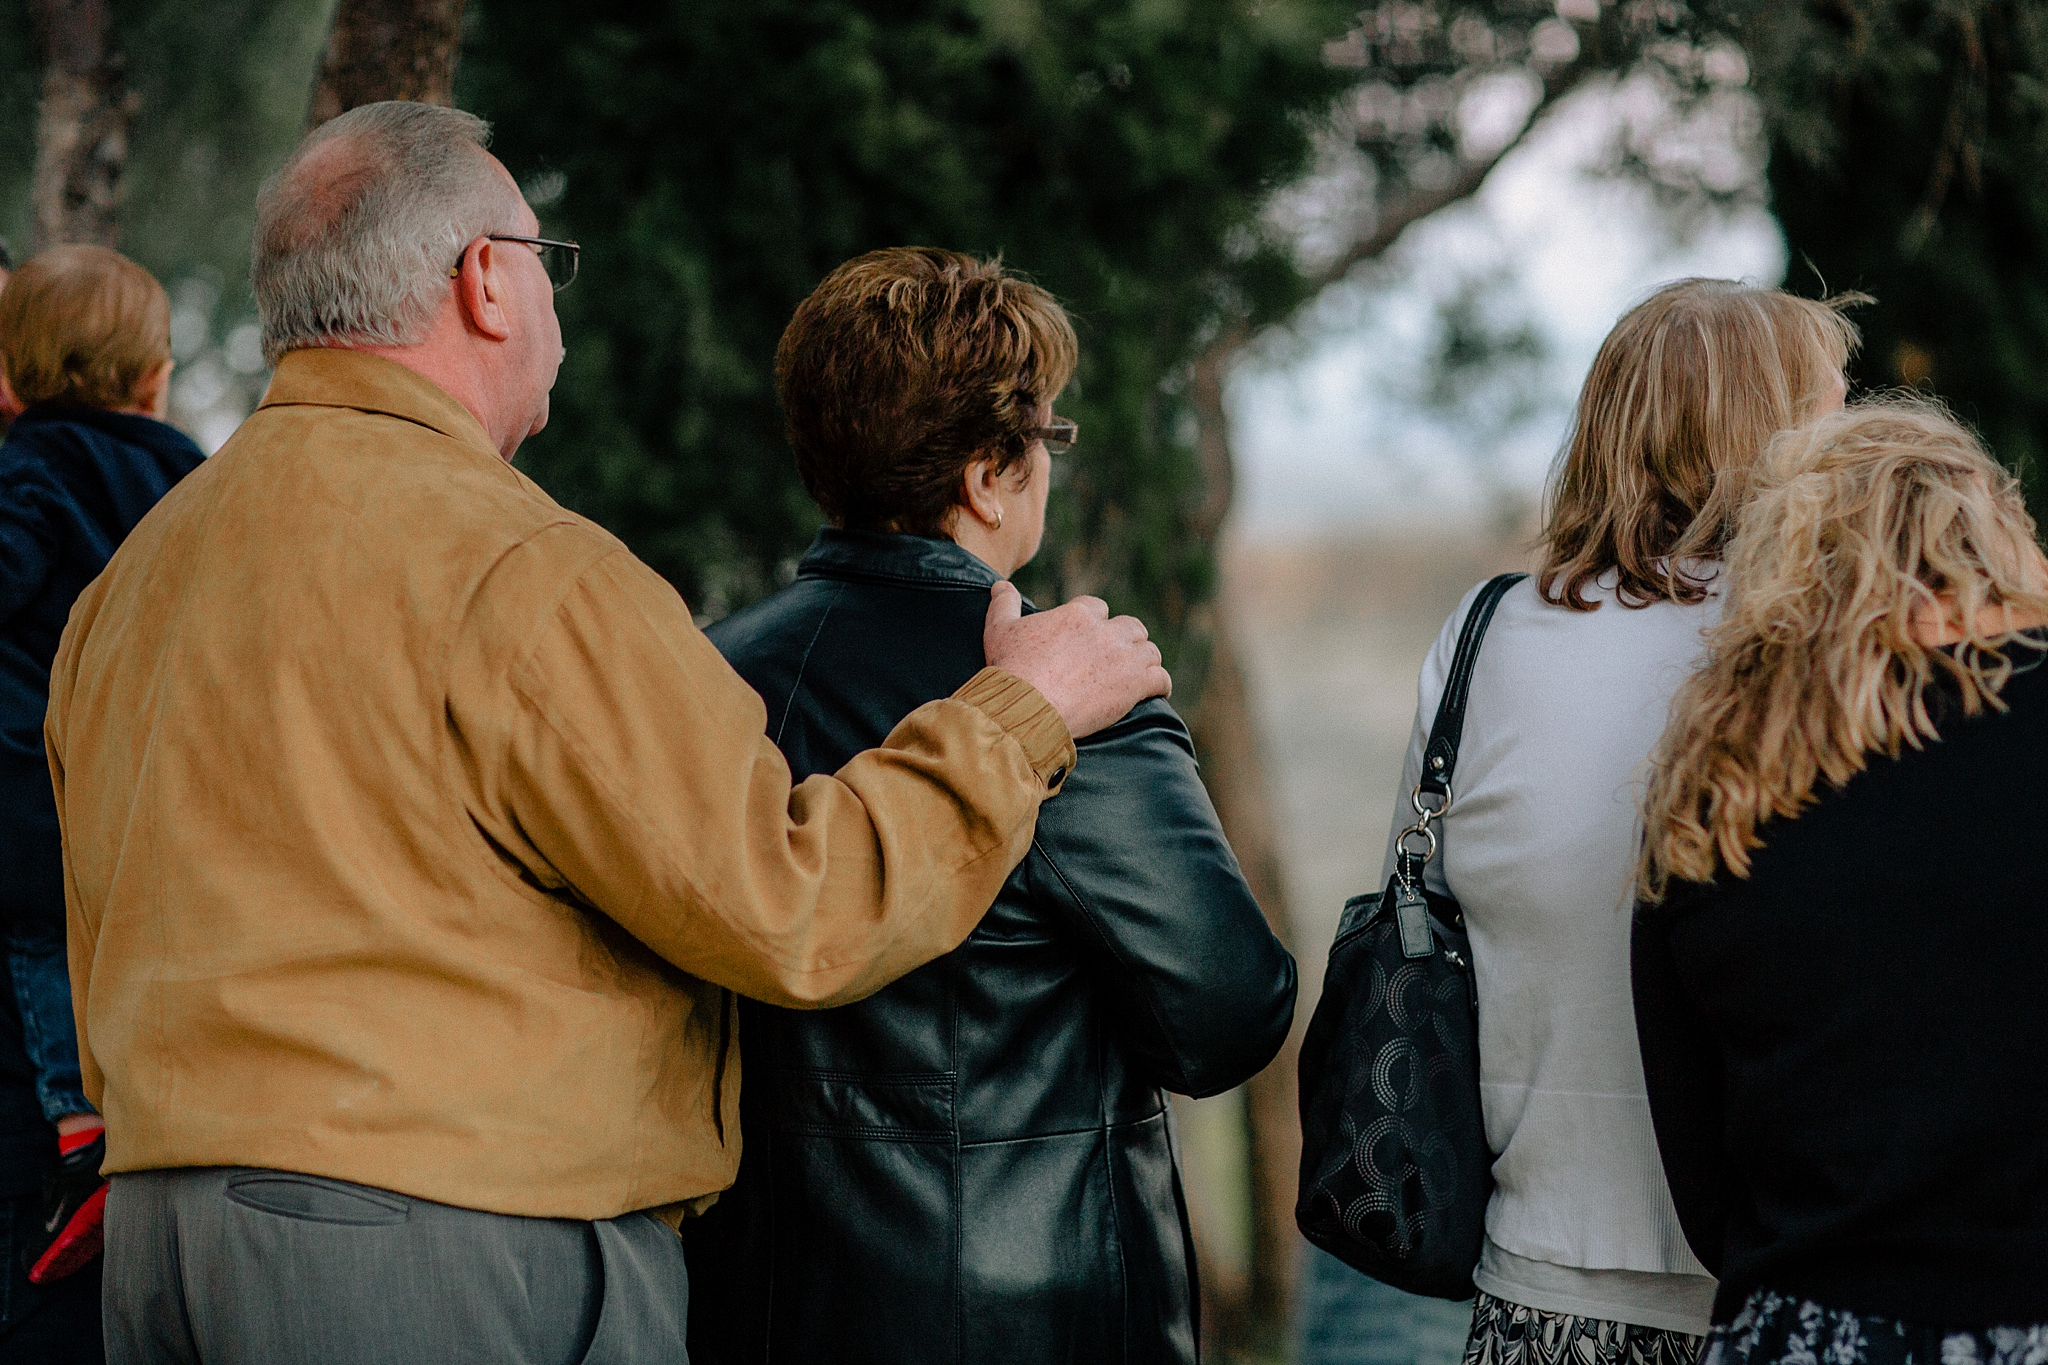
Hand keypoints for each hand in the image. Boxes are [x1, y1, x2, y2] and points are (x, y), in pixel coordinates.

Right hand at [983, 582, 1169, 739]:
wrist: (1026, 707)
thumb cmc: (1010, 669)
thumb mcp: (999, 630)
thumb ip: (1003, 603)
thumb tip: (1000, 585)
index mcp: (1077, 614)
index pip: (1097, 607)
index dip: (1094, 621)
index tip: (1088, 636)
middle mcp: (1105, 631)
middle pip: (1130, 626)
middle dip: (1126, 638)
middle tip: (1117, 656)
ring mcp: (1124, 657)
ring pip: (1148, 650)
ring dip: (1144, 660)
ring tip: (1137, 674)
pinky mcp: (1136, 685)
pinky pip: (1161, 678)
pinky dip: (1160, 684)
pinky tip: (1154, 691)